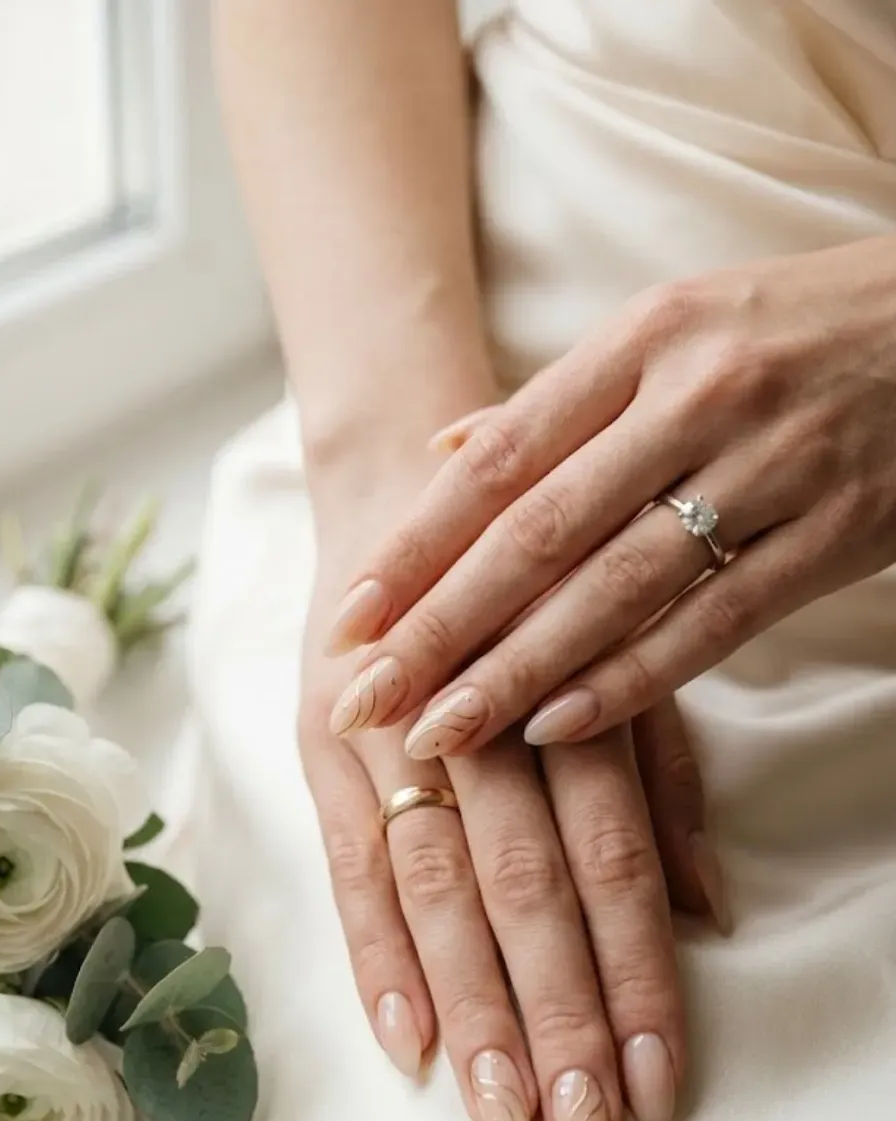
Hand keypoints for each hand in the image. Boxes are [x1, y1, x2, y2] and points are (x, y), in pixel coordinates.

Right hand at [303, 559, 719, 1120]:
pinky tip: (405, 1045)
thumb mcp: (611, 662)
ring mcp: (390, 735)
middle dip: (559, 1021)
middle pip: (528, 891)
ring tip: (502, 1118)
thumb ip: (660, 780)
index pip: (613, 862)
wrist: (400, 488)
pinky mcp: (318, 746)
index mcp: (573, 701)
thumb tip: (709, 912)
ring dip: (473, 1011)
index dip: (638, 978)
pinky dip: (376, 957)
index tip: (660, 1085)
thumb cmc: (529, 593)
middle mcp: (484, 722)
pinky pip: (349, 865)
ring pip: (440, 890)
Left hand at [320, 236, 895, 750]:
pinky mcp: (833, 534)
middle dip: (442, 626)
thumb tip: (442, 454)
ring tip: (443, 733)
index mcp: (645, 339)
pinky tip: (559, 727)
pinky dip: (633, 680)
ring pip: (618, 588)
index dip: (417, 545)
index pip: (502, 460)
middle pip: (541, 532)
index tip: (350, 617)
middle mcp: (697, 398)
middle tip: (366, 700)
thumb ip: (560, 400)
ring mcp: (772, 468)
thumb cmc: (793, 327)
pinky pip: (715, 622)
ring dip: (519, 669)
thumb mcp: (674, 324)